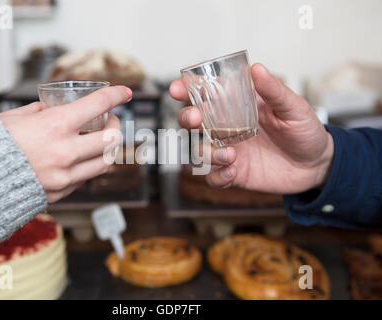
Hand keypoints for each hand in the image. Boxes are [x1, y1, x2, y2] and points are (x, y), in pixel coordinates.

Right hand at [0, 86, 130, 202]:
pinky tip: (81, 158)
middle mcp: (65, 152)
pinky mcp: (62, 192)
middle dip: (116, 125)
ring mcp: (65, 175)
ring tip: (101, 140)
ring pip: (106, 161)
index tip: (123, 92)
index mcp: (55, 126)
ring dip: (108, 148)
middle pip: (112, 138)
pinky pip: (86, 178)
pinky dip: (88, 165)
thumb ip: (42, 110)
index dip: (116, 95)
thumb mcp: (17, 117)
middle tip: (110, 120)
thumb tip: (55, 106)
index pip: (98, 105)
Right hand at [170, 63, 333, 193]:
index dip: (188, 90)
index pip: (207, 95)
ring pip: (200, 150)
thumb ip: (274, 91)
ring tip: (231, 155)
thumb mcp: (294, 108)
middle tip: (197, 120)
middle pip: (194, 121)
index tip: (177, 88)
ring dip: (208, 152)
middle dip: (188, 118)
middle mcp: (228, 128)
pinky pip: (214, 177)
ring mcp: (229, 151)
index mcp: (239, 107)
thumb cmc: (305, 131)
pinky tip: (233, 172)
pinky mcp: (234, 173)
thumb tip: (257, 68)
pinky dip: (218, 176)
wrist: (317, 165)